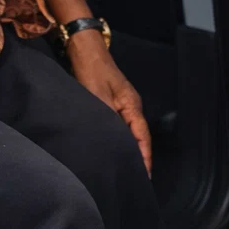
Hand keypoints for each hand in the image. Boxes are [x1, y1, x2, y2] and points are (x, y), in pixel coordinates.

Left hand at [67, 31, 151, 174]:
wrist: (84, 48)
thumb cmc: (92, 70)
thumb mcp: (98, 96)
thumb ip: (106, 119)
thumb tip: (112, 142)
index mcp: (132, 106)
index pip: (142, 138)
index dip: (144, 159)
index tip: (145, 179)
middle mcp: (130, 106)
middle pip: (138, 137)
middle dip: (138, 158)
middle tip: (133, 181)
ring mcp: (120, 103)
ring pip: (127, 132)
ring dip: (127, 150)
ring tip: (123, 171)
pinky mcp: (109, 102)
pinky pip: (118, 126)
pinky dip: (117, 139)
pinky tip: (110, 149)